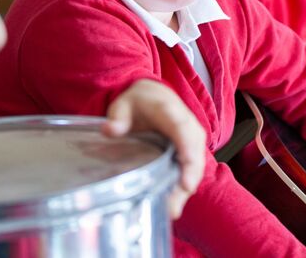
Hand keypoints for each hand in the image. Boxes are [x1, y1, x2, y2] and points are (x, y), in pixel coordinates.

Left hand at [103, 79, 205, 218]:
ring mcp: (192, 140)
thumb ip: (118, 116)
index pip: (183, 131)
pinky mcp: (190, 150)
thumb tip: (110, 130)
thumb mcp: (124, 104)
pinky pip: (191, 169)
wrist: (153, 96)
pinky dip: (183, 187)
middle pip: (194, 155)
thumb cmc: (139, 102)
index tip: (185, 180)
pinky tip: (171, 204)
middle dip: (188, 181)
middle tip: (174, 206)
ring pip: (195, 166)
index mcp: (171, 112)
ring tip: (171, 210)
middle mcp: (188, 126)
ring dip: (185, 189)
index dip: (187, 154)